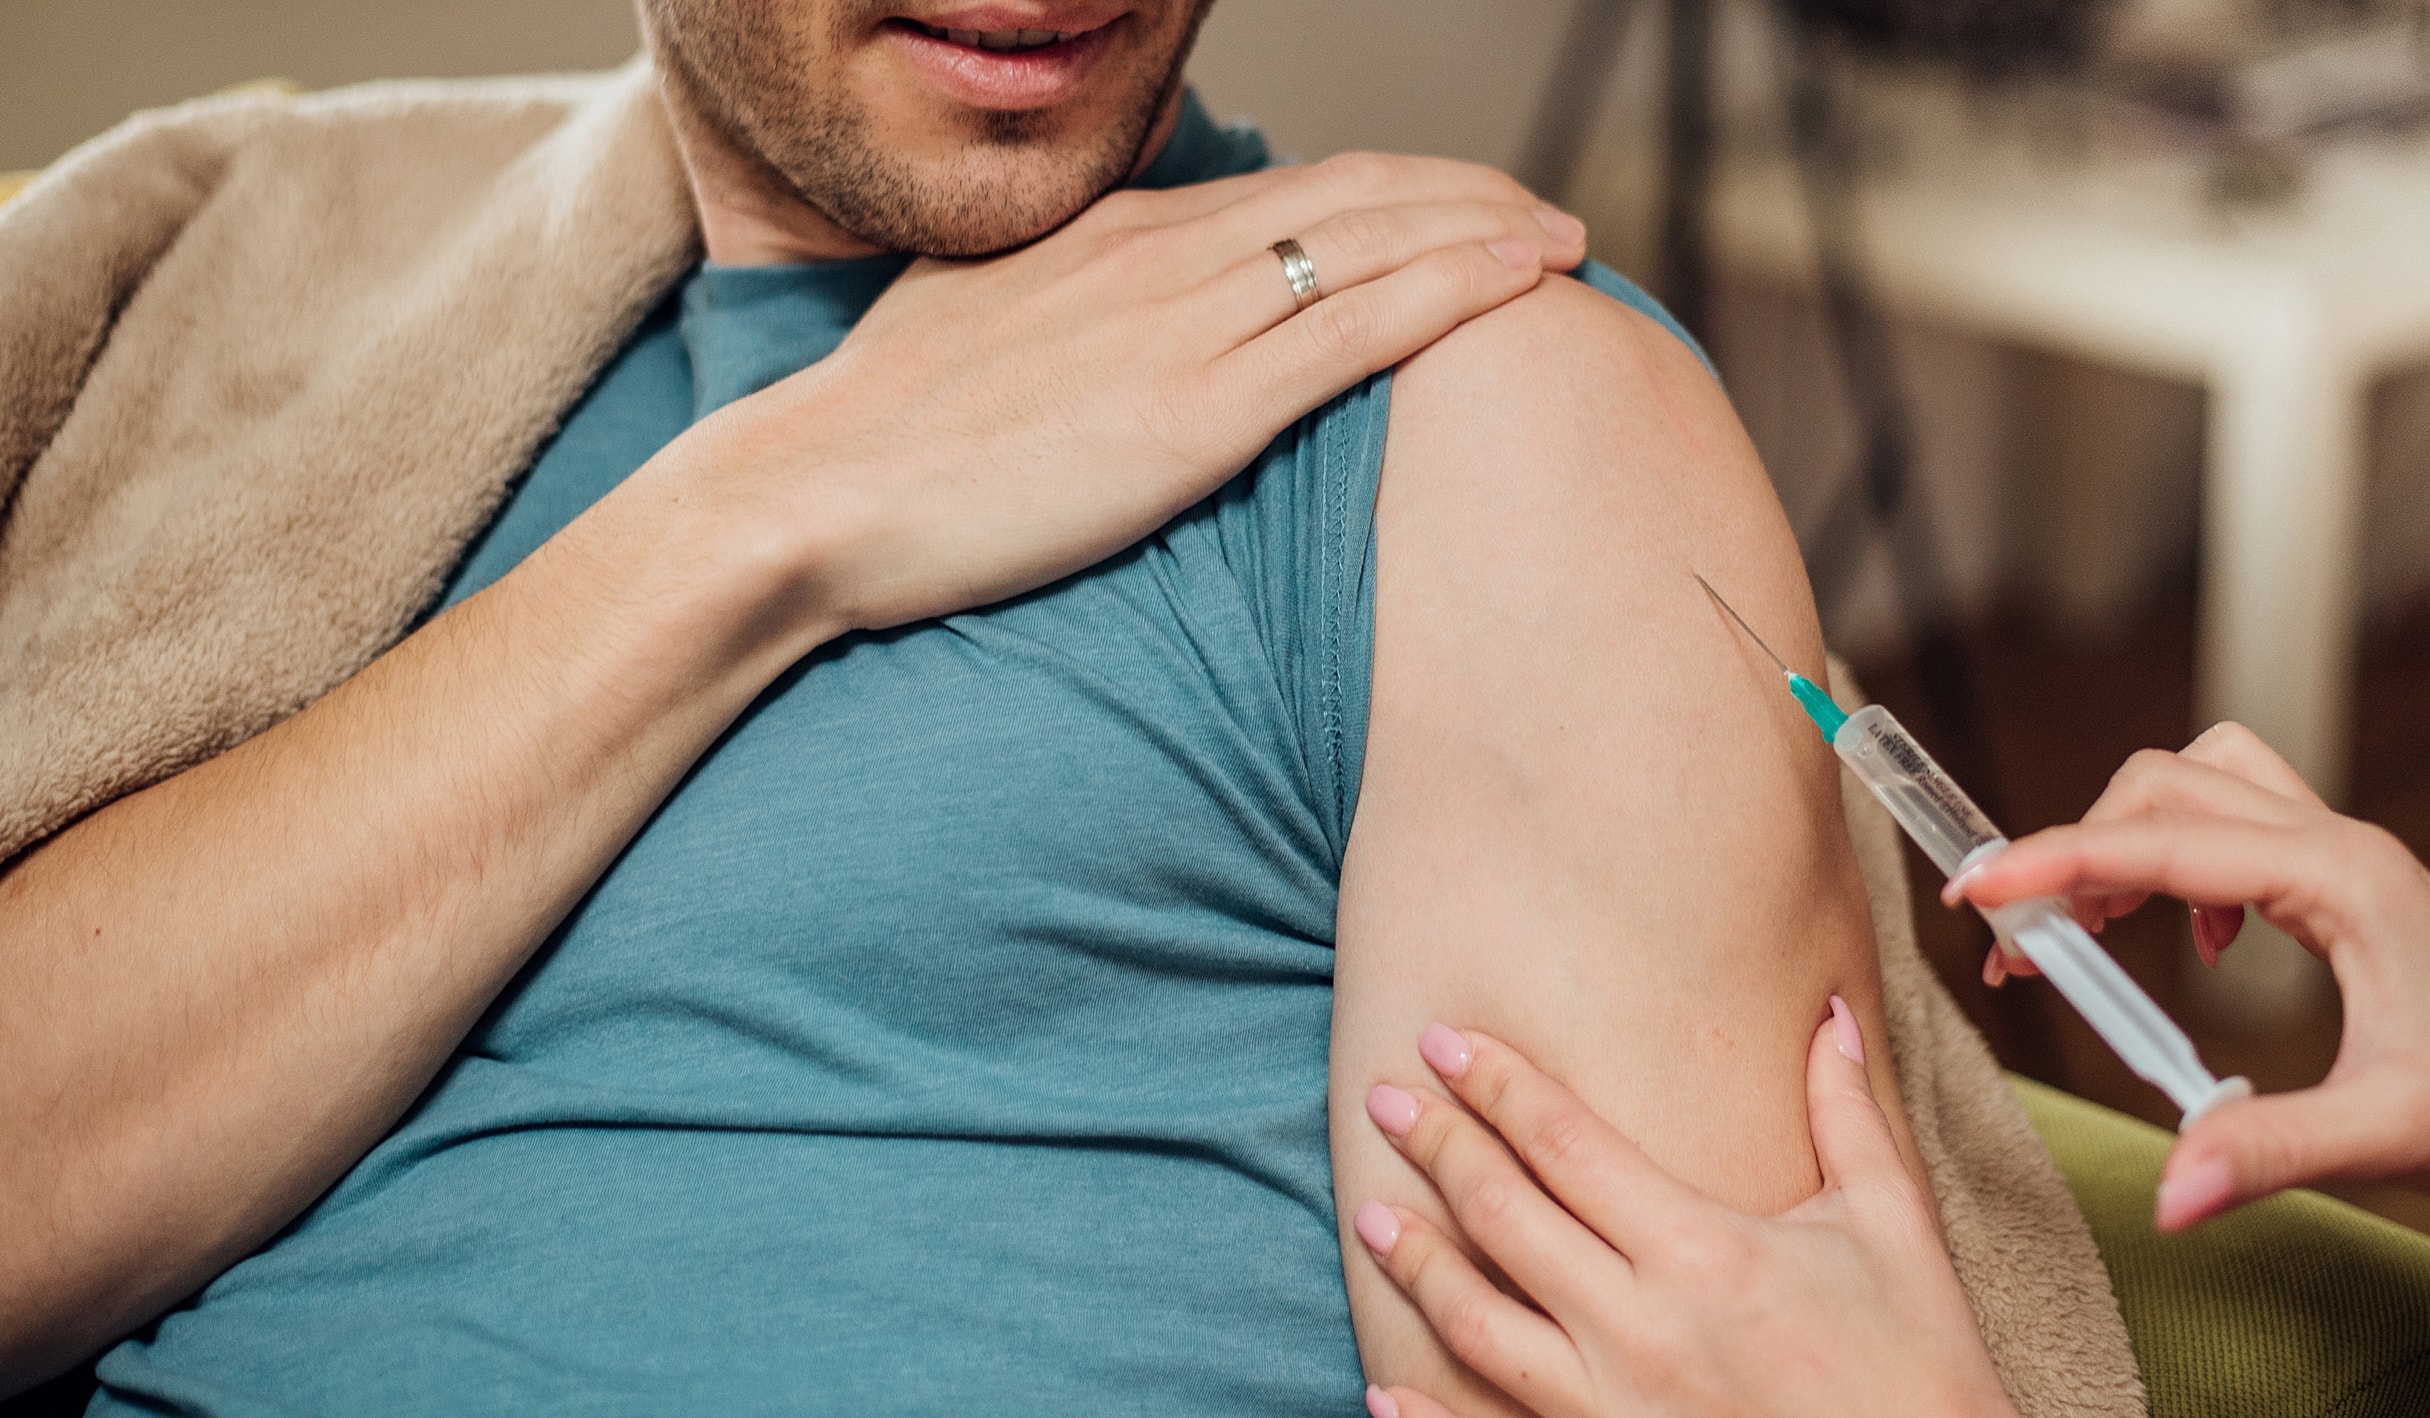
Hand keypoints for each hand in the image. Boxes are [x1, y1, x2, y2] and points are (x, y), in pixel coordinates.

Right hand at [646, 152, 1585, 632]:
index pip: (1290, 191)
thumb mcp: (978, 332)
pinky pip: (1359, 325)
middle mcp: (1163, 254)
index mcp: (1114, 238)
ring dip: (1489, 230)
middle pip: (1356, 194)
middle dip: (1466, 195)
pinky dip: (1460, 288)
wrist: (813, 495)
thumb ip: (1065, 312)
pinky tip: (1528, 281)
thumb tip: (1109, 322)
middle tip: (1544, 214)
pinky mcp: (1199, 408)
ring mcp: (1186, 325)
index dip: (1393, 196)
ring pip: (1376, 242)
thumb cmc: (884, 439)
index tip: (1455, 214)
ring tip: (1569, 241)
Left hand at [1351, 1010, 2016, 1417]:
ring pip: (1477, 1324)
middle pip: (1503, 1217)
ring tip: (1368, 1216)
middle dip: (1435, 1149)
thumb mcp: (1893, 1233)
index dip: (1496, 1085)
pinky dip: (1425, 1415)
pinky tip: (1383, 1383)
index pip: (1566, 1144)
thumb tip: (1828, 1014)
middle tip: (1382, 1101)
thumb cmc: (1920, 1369)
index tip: (1442, 1041)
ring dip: (1415, 1264)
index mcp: (1705, 1252)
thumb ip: (1848, 1118)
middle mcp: (1643, 1328)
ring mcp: (1614, 1410)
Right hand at [1949, 722, 2429, 1253]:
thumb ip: (2265, 1153)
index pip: (2164, 841)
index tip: (1977, 890)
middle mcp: (2337, 846)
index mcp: (2341, 879)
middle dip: (2079, 848)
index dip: (2056, 861)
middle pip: (2168, 786)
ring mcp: (2342, 857)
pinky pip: (2232, 826)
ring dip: (2128, 839)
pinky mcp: (2343, 885)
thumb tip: (2165, 1194)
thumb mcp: (2388, 1135)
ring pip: (2199, 786)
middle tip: (2028, 943)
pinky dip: (2178, 862)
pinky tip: (2193, 943)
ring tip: (2092, 931)